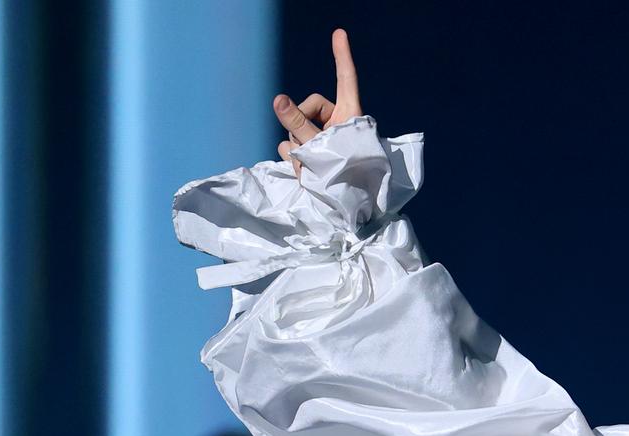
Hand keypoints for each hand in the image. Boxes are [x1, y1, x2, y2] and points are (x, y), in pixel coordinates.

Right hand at [273, 28, 362, 172]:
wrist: (347, 210)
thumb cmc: (343, 176)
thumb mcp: (320, 146)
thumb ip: (298, 124)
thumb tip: (278, 99)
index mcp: (349, 115)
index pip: (345, 79)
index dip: (342, 56)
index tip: (339, 33)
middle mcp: (336, 122)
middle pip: (307, 108)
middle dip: (300, 126)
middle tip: (309, 149)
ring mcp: (321, 138)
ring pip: (295, 130)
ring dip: (297, 148)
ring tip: (310, 168)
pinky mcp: (310, 153)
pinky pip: (291, 148)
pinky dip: (295, 161)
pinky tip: (305, 175)